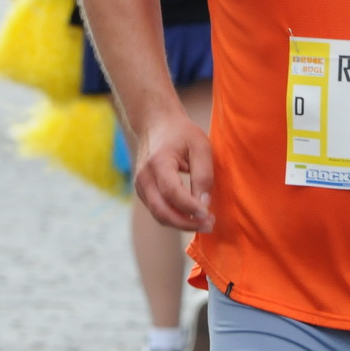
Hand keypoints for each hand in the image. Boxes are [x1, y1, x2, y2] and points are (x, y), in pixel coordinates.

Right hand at [133, 108, 214, 231]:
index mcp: (158, 162)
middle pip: (161, 210)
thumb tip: (204, 204)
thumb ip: (203, 175)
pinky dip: (175, 218)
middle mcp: (144, 176)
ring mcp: (140, 186)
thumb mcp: (200, 146)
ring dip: (182, 224)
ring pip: (159, 215)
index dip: (190, 207)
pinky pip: (158, 211)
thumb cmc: (181, 134)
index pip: (172, 192)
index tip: (208, 215)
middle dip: (186, 223)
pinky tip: (192, 216)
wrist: (155, 124)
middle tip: (209, 225)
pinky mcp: (142, 192)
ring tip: (204, 223)